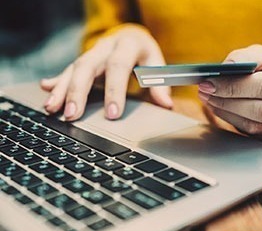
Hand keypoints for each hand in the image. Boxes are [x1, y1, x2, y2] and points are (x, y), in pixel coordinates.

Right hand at [41, 25, 172, 120]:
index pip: (118, 66)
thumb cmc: (145, 52)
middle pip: (88, 66)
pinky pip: (67, 69)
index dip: (114, 90)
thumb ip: (160, 83)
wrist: (131, 34)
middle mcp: (106, 46)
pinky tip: (46, 90)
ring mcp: (92, 52)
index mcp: (128, 45)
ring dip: (61, 89)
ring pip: (74, 68)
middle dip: (78, 91)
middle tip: (73, 115)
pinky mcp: (84, 59)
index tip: (112, 113)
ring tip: (52, 109)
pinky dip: (57, 81)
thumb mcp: (156, 63)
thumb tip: (166, 104)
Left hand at [198, 45, 261, 142]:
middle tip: (204, 93)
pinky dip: (235, 122)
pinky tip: (222, 109)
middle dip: (227, 102)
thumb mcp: (258, 54)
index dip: (234, 87)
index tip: (208, 83)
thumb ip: (242, 58)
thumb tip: (221, 71)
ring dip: (227, 113)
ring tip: (209, 100)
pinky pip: (257, 135)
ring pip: (258, 126)